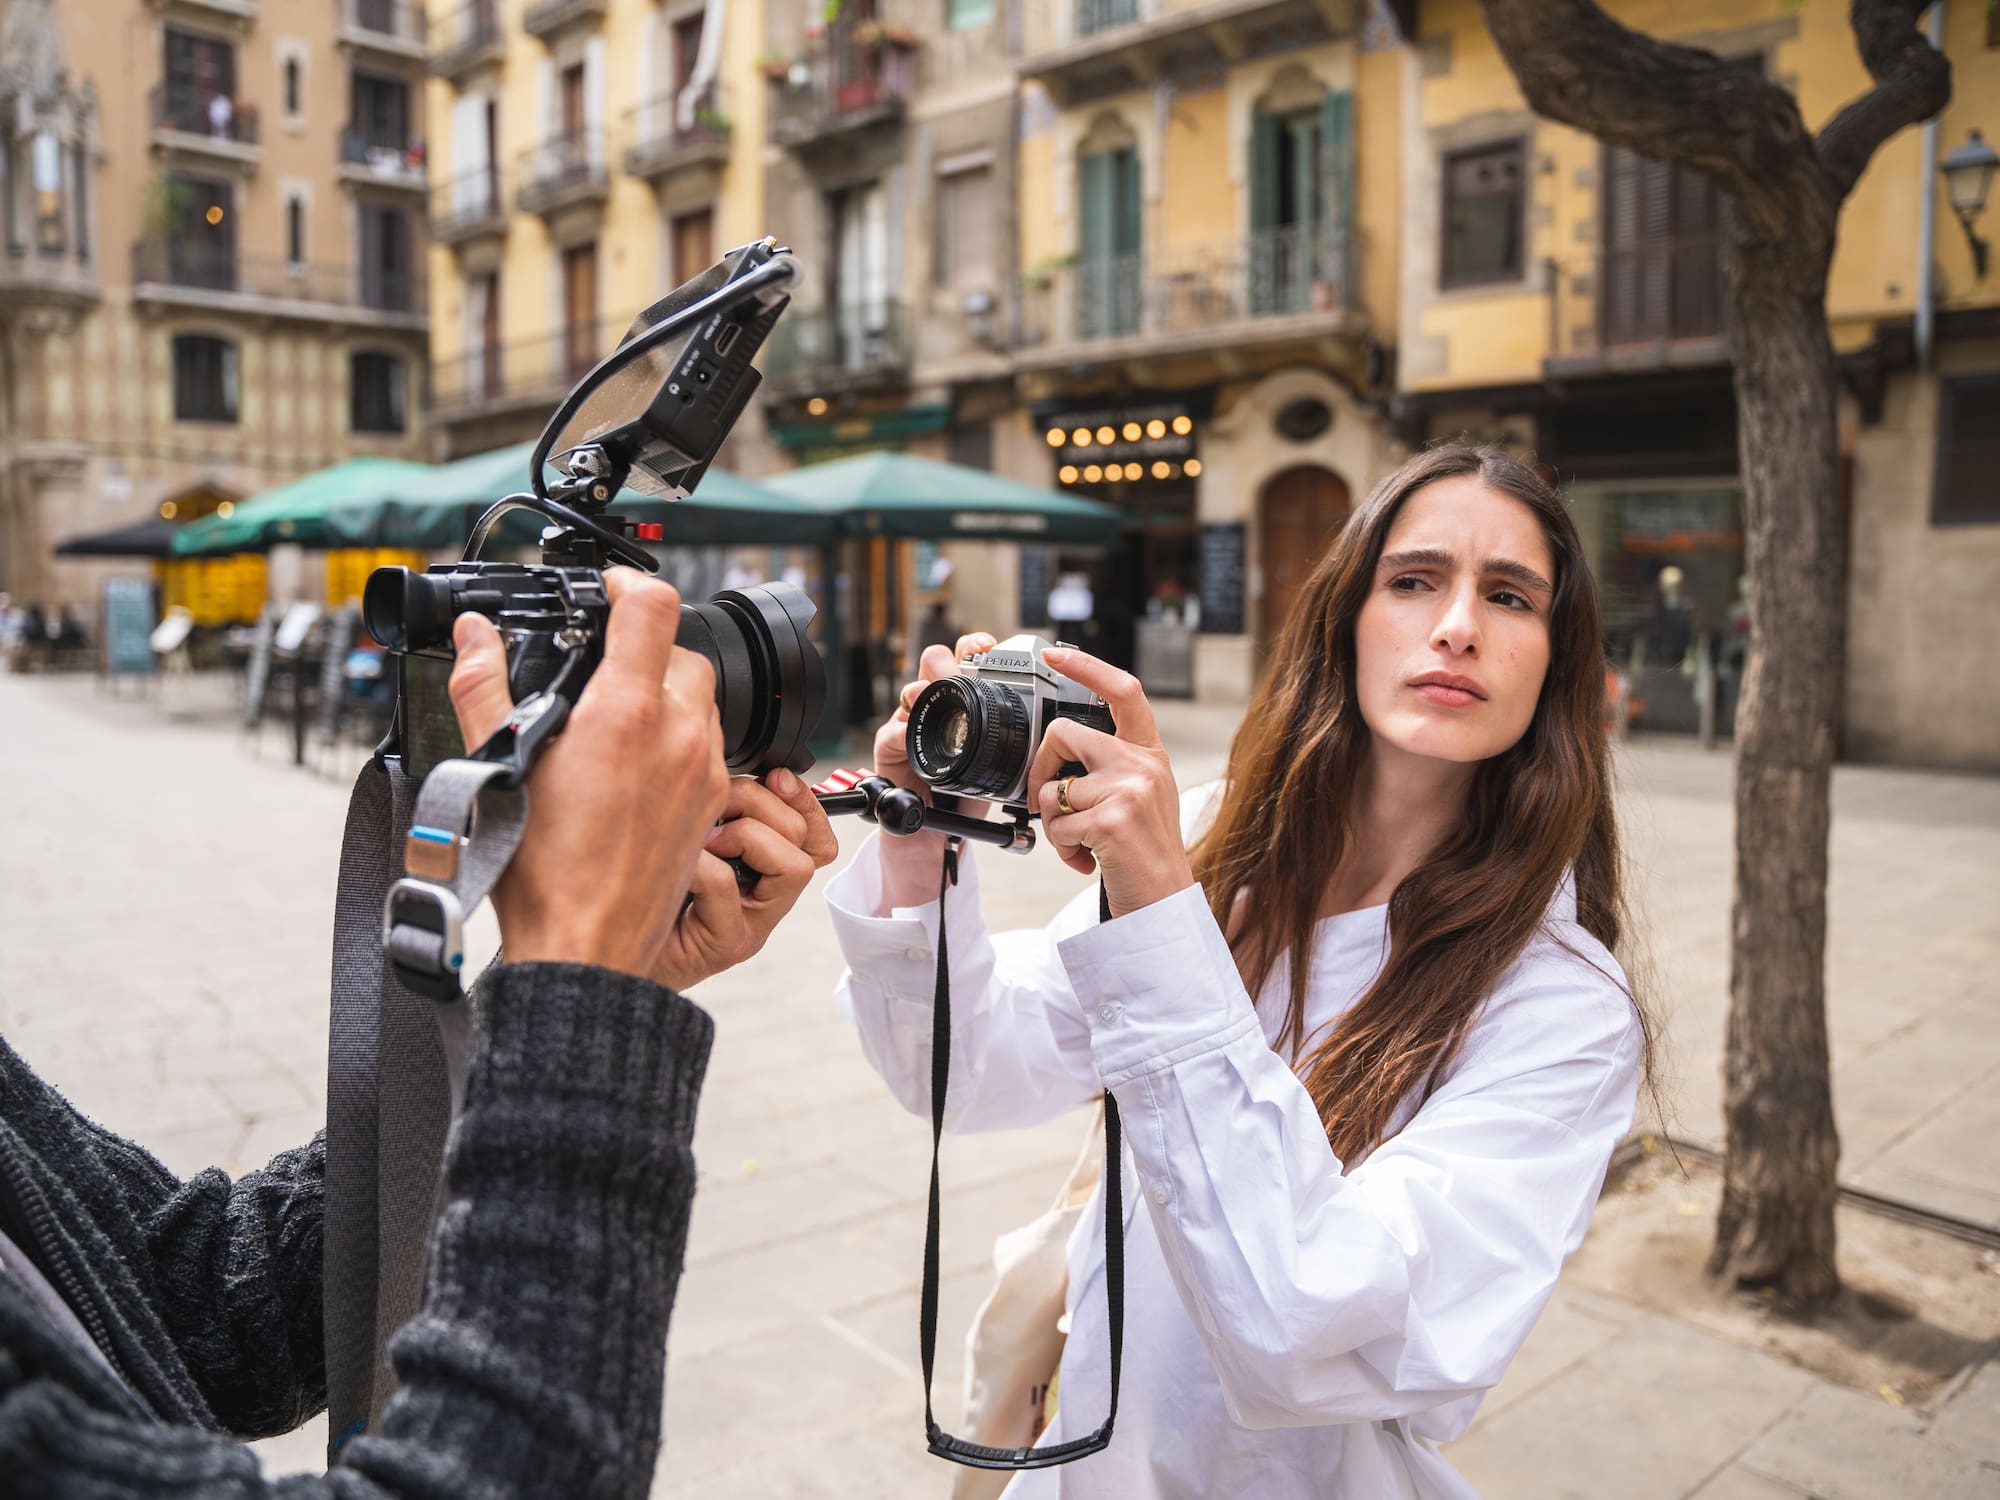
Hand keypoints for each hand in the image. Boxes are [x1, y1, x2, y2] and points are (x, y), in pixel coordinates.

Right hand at [448, 570, 728, 978]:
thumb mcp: (496, 766)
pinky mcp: (712, 803)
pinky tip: (636, 763)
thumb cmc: (541, 871)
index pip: (655, 606)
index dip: (628, 585)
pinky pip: (707, 745)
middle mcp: (678, 734)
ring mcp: (703, 770)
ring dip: (665, 693)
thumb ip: (483, 686)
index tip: (608, 593)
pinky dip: (678, 737)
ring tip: (614, 719)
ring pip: (701, 699)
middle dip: (645, 645)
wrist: (586, 944)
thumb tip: (473, 636)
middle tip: (602, 665)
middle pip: (682, 650)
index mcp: (627, 712)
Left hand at [652, 767, 839, 990]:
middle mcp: (764, 903)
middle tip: (713, 806)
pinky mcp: (725, 945)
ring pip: (792, 866)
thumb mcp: (681, 841)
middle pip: (803, 839)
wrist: (604, 958)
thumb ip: (709, 812)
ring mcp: (750, 927)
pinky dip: (700, 863)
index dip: (804, 800)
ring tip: (702, 840)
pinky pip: (726, 885)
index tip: (775, 776)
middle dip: (757, 803)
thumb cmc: (633, 897)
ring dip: (744, 835)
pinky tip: (677, 863)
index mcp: (762, 876)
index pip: (816, 838)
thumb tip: (717, 765)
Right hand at [871, 629, 995, 912]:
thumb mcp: (1003, 767)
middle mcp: (938, 708)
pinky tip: (912, 735)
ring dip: (923, 686)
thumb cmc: (970, 798)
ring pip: (913, 688)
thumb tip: (1056, 727)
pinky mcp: (891, 750)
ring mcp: (913, 725)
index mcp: (967, 704)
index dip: (978, 647)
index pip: (970, 660)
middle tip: (965, 666)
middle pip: (938, 661)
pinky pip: (892, 733)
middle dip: (951, 657)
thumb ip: (1021, 746)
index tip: (992, 646)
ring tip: (932, 694)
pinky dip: (902, 731)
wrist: (937, 840)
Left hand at [1026, 648, 1191, 918]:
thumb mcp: (1140, 796)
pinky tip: (1086, 861)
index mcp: (1149, 753)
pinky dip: (1062, 850)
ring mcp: (1130, 790)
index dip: (1086, 665)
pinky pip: (1057, 825)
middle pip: (1065, 733)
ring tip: (1080, 843)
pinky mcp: (1113, 820)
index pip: (1123, 690)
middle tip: (1042, 800)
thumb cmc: (1143, 853)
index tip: (1054, 654)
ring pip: (1054, 789)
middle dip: (1040, 769)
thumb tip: (1058, 755)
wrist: (1165, 901)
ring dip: (1053, 823)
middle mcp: (1144, 764)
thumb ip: (1111, 767)